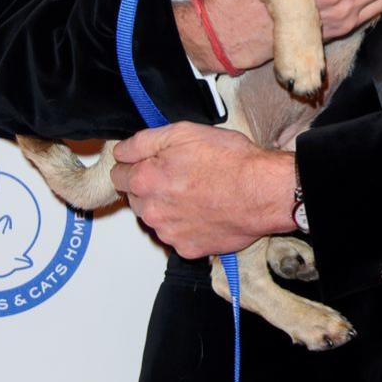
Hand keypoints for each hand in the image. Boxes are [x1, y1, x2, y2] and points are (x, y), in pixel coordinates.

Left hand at [110, 123, 295, 256]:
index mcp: (145, 180)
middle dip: (151, 186)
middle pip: (136, 198)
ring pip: (156, 218)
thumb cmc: (231, 161)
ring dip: (168, 207)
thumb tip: (121, 151)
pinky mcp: (187, 249)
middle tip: (180, 175)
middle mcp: (152, 211)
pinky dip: (186, 225)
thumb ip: (143, 141)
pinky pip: (177, 236)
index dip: (134, 164)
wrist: (264, 193)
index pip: (117, 174)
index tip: (151, 162)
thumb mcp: (184, 132)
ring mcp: (169, 233)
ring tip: (197, 193)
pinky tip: (205, 211)